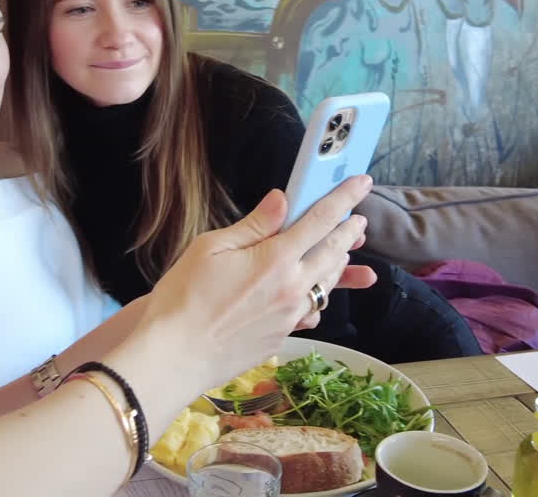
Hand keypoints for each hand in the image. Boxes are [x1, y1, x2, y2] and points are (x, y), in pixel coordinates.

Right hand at [142, 176, 373, 387]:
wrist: (176, 355)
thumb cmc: (184, 298)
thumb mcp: (211, 248)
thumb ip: (254, 225)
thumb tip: (282, 200)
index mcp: (275, 258)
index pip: (320, 220)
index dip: (344, 198)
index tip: (361, 182)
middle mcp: (292, 287)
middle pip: (332, 252)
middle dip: (348, 232)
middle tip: (359, 220)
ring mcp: (290, 315)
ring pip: (326, 284)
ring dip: (340, 263)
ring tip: (347, 250)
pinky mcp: (282, 336)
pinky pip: (311, 312)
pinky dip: (318, 298)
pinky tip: (317, 295)